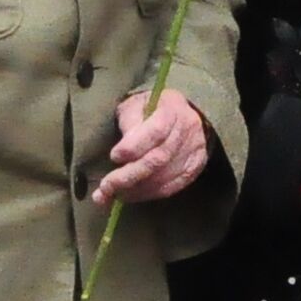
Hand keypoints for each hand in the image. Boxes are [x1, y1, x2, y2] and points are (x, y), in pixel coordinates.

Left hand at [90, 89, 209, 207]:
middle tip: (106, 187)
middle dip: (130, 175)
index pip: (155, 132)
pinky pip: (172, 186)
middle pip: (159, 158)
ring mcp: (194, 151)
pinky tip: (132, 195)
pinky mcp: (194, 168)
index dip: (134, 147)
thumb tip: (121, 152)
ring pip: (165, 176)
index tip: (114, 156)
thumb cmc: (149, 108)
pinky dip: (149, 194)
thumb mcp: (135, 104)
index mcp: (172, 109)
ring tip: (113, 194)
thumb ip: (129, 122)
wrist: (180, 113)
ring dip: (137, 189)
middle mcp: (188, 131)